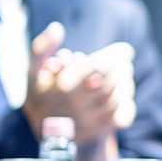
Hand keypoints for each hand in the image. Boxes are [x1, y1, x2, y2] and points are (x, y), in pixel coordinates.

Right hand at [26, 27, 135, 160]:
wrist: (45, 133)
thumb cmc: (42, 95)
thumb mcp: (33, 71)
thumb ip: (41, 47)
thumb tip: (57, 27)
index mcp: (64, 85)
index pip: (99, 66)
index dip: (117, 56)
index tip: (126, 50)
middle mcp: (79, 104)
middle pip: (114, 79)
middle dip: (122, 66)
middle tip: (123, 61)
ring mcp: (92, 119)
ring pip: (121, 95)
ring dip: (125, 81)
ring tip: (122, 74)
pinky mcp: (101, 130)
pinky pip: (125, 114)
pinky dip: (128, 102)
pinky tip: (121, 95)